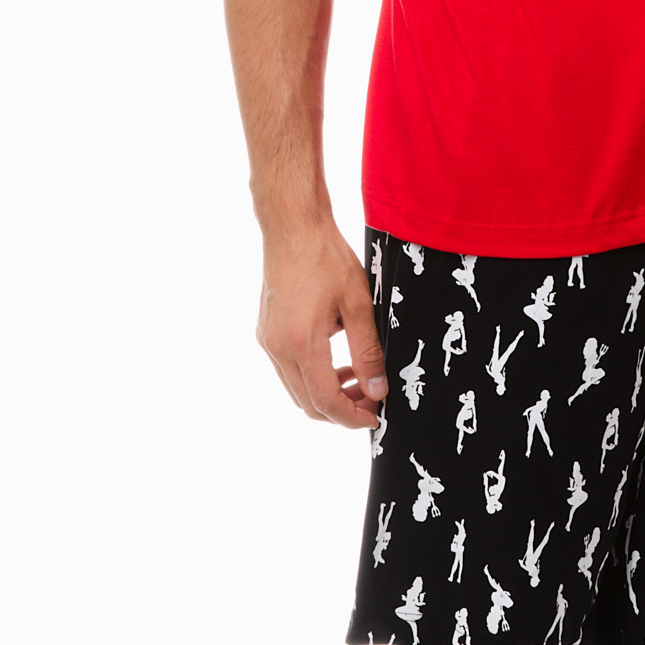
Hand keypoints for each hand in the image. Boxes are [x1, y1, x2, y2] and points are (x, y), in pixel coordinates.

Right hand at [255, 220, 388, 427]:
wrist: (293, 228)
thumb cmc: (327, 259)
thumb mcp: (358, 304)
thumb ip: (368, 351)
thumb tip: (378, 390)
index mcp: (301, 344)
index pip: (326, 402)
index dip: (352, 417)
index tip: (375, 416)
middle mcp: (278, 349)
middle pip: (308, 404)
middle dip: (342, 410)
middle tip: (372, 400)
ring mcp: (268, 342)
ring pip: (297, 390)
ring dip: (327, 394)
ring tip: (360, 378)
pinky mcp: (267, 333)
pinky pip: (288, 371)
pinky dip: (313, 376)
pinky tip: (337, 360)